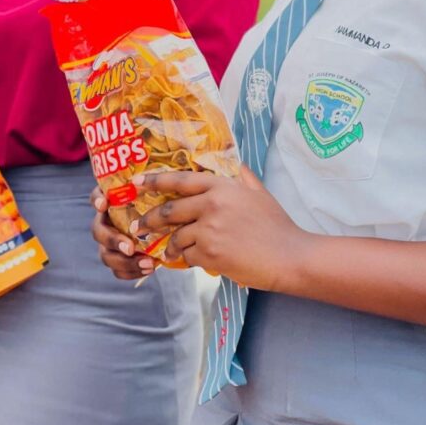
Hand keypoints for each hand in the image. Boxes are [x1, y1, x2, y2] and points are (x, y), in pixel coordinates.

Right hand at [90, 186, 158, 280]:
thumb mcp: (160, 189)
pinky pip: (117, 270)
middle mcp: (106, 221)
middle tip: (130, 247)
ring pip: (105, 254)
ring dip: (125, 262)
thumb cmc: (161, 201)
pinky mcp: (119, 258)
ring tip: (147, 264)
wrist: (167, 223)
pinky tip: (149, 269)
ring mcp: (110, 242)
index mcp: (112, 202)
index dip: (97, 200)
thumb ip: (158, 180)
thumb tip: (168, 164)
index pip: (96, 196)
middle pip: (98, 231)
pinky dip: (131, 272)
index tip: (104, 204)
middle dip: (113, 240)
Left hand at [129, 165, 305, 289]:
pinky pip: (188, 257)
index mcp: (222, 187)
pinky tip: (195, 261)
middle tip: (139, 226)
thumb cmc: (276, 225)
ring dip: (170, 246)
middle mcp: (211, 205)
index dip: (156, 181)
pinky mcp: (209, 254)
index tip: (137, 182)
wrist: (288, 255)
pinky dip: (188, 260)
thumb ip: (243, 177)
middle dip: (149, 220)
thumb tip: (236, 164)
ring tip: (169, 251)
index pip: (180, 180)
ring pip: (176, 238)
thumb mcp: (259, 193)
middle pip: (169, 211)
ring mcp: (209, 230)